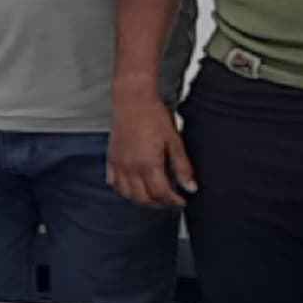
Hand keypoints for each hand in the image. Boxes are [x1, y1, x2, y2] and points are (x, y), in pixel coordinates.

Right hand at [108, 92, 195, 209]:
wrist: (133, 99)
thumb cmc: (154, 115)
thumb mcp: (174, 140)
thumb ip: (182, 167)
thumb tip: (191, 188)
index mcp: (148, 164)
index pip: (161, 194)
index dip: (174, 201)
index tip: (182, 200)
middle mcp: (131, 167)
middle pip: (144, 198)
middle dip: (160, 203)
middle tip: (171, 200)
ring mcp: (119, 164)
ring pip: (128, 194)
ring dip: (141, 200)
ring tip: (154, 196)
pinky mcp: (111, 158)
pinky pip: (114, 183)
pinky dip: (123, 190)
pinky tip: (133, 187)